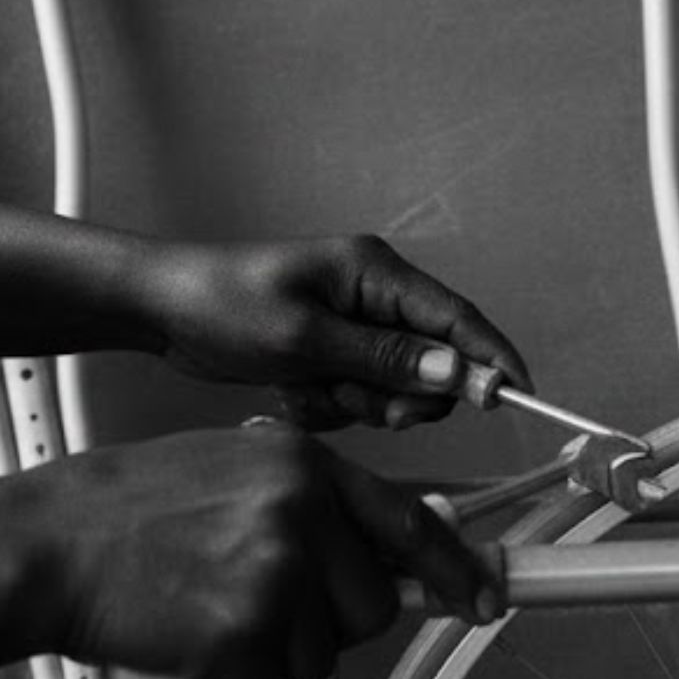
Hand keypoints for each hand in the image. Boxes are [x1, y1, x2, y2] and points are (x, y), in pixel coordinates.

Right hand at [0, 426, 500, 678]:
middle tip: (259, 604)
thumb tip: (369, 547)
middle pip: (369, 607)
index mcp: (303, 464)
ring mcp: (275, 570)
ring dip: (266, 650)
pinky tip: (185, 637)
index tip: (486, 598)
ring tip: (203, 607)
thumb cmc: (127, 510)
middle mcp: (299, 510)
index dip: (456, 569)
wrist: (49, 544)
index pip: (409, 523)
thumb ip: (307, 502)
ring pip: (317, 654)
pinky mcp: (243, 630)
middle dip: (327, 622)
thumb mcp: (234, 470)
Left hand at [134, 236, 530, 428]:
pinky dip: (330, 405)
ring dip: (356, 403)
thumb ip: (383, 359)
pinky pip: (358, 398)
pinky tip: (291, 391)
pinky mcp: (333, 353)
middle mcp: (374, 297)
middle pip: (432, 363)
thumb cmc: (222, 305)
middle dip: (398, 395)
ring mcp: (353, 327)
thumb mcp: (304, 338)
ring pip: (394, 389)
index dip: (493, 358)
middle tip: (353, 398)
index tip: (517, 398)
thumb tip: (455, 372)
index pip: (458, 318)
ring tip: (306, 386)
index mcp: (376, 273)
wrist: (161, 311)